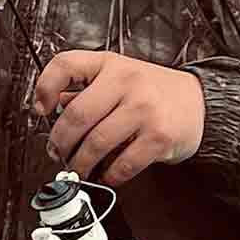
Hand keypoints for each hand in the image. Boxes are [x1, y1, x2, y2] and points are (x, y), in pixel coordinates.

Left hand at [33, 51, 205, 187]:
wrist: (198, 102)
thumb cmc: (152, 90)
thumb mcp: (118, 75)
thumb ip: (85, 88)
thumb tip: (50, 107)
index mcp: (110, 64)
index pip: (66, 65)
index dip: (44, 87)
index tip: (41, 109)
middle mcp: (127, 81)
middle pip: (76, 115)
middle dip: (60, 142)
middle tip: (57, 153)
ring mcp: (144, 109)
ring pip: (96, 144)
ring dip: (80, 164)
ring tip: (78, 168)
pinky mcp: (159, 137)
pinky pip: (122, 164)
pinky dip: (108, 175)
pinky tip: (106, 174)